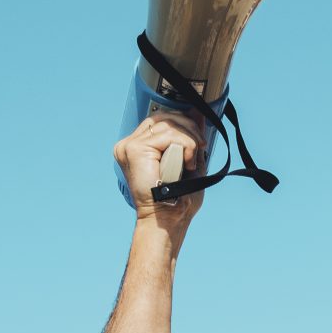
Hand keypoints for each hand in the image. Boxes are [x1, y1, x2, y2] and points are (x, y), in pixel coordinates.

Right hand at [114, 114, 204, 231]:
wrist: (169, 218)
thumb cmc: (179, 198)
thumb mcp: (188, 160)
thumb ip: (190, 138)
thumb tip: (198, 114)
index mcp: (138, 146)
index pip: (160, 119)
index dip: (183, 124)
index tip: (199, 141)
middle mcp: (130, 144)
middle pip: (163, 116)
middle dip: (189, 128)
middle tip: (201, 147)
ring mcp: (130, 145)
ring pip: (168, 123)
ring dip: (190, 140)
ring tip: (192, 162)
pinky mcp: (135, 149)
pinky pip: (168, 135)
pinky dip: (185, 146)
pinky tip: (187, 164)